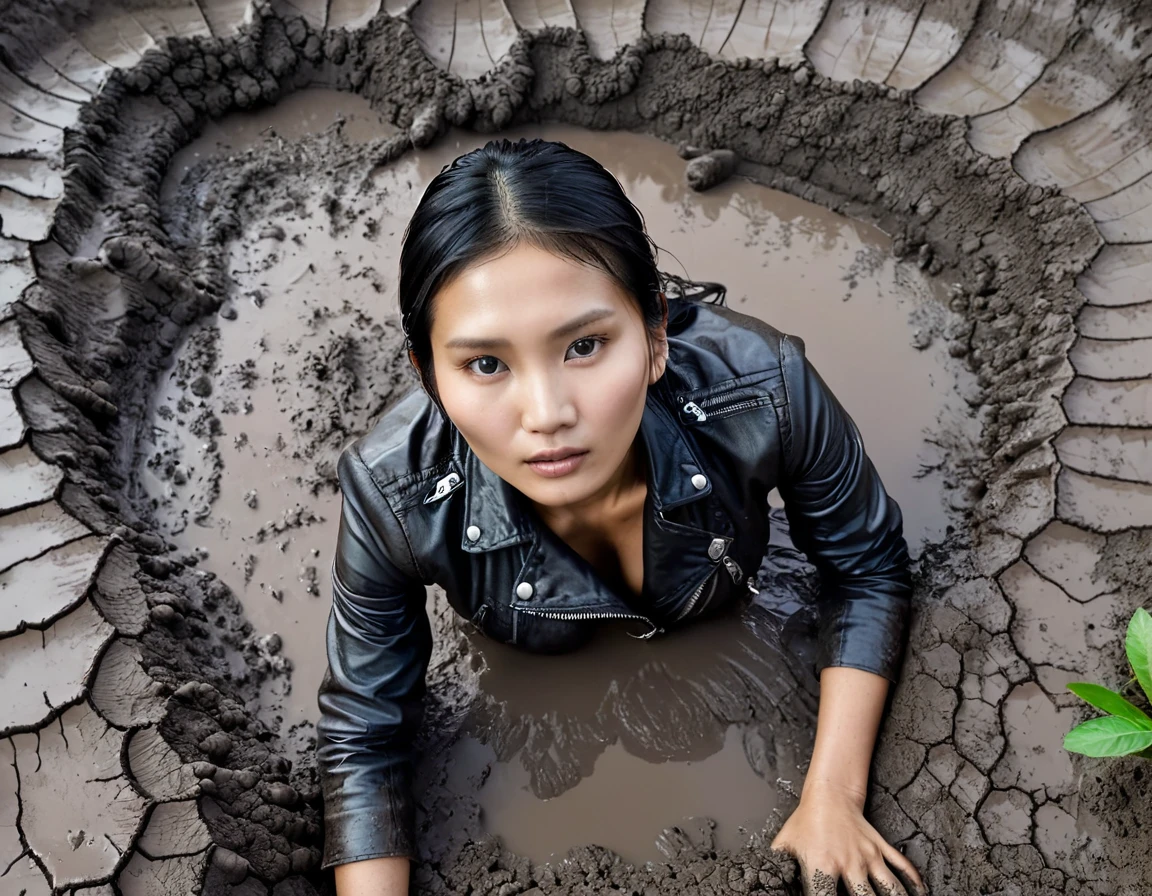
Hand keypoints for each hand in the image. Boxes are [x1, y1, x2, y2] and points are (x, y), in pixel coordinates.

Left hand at [770, 780, 924, 895]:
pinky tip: (919, 894)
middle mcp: (849, 863)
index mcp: (822, 866)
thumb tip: (766, 882)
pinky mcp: (881, 848)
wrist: (829, 794)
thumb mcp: (784, 846)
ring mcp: (869, 856)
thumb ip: (778, 869)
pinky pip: (903, 868)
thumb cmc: (805, 821)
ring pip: (890, 889)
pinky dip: (914, 883)